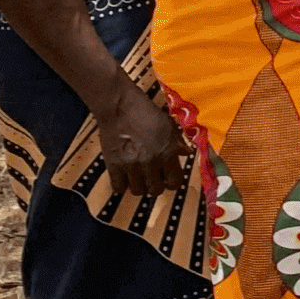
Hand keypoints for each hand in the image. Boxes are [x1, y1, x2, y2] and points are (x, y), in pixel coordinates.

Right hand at [97, 82, 186, 198]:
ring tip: (140, 178)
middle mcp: (150, 162)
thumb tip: (186, 154)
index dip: (173, 182)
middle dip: (157, 186)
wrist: (121, 107)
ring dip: (140, 187)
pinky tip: (125, 178)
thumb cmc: (148, 113)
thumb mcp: (169, 125)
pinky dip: (122, 185)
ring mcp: (131, 166)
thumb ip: (178, 142)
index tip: (170, 179)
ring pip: (138, 191)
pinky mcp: (113, 165)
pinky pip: (118, 187)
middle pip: (156, 190)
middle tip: (154, 179)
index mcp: (167, 152)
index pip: (175, 181)